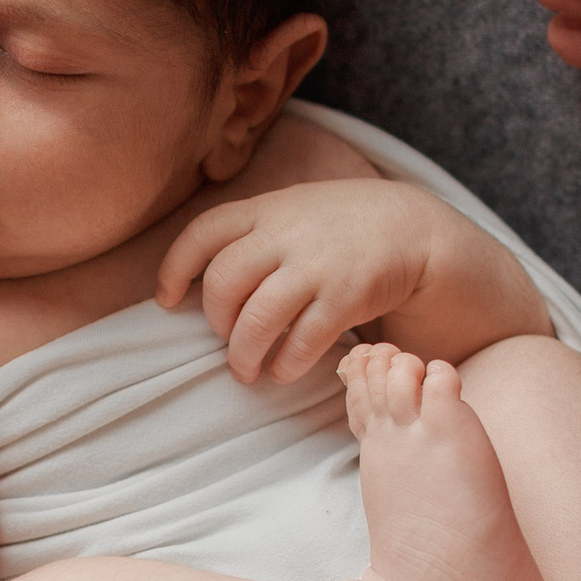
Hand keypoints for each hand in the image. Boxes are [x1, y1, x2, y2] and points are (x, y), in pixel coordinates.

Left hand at [157, 179, 452, 382]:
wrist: (413, 228)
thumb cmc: (341, 226)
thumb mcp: (293, 209)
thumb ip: (252, 231)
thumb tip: (198, 274)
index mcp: (266, 210)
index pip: (203, 233)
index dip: (175, 269)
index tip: (167, 299)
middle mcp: (285, 235)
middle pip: (223, 283)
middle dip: (215, 321)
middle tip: (225, 340)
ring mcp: (316, 265)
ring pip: (257, 319)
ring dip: (243, 354)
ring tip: (247, 370)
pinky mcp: (346, 296)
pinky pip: (302, 341)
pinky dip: (286, 364)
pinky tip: (284, 371)